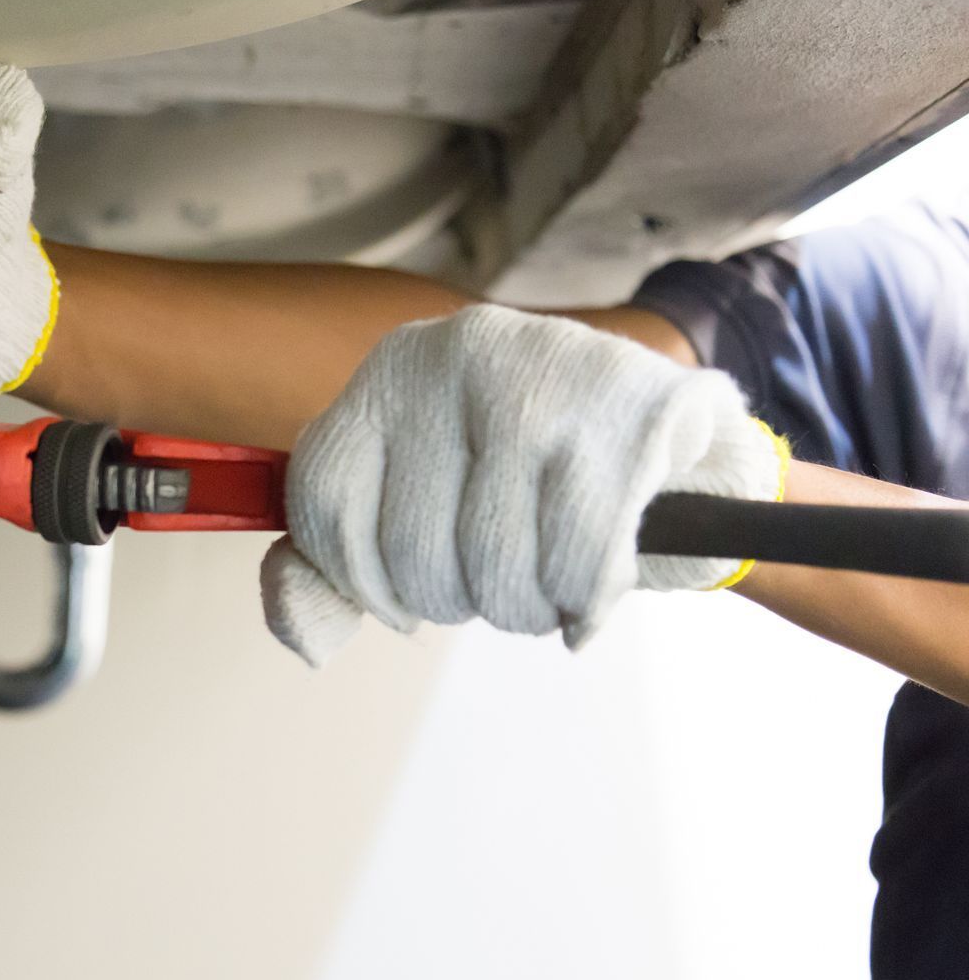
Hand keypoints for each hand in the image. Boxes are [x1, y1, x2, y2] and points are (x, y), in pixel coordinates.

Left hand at [261, 305, 788, 664]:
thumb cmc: (530, 488)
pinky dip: (584, 601)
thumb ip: (336, 573)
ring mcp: (543, 373)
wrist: (681, 444)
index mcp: (392, 369)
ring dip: (526, 606)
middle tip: (500, 573)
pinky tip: (592, 583)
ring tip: (549, 575)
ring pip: (493, 565)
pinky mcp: (629, 412)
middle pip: (410, 549)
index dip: (358, 578)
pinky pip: (575, 565)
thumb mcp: (418, 509)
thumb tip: (305, 633)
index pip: (324, 498)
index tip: (400, 595)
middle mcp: (455, 353)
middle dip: (457, 597)